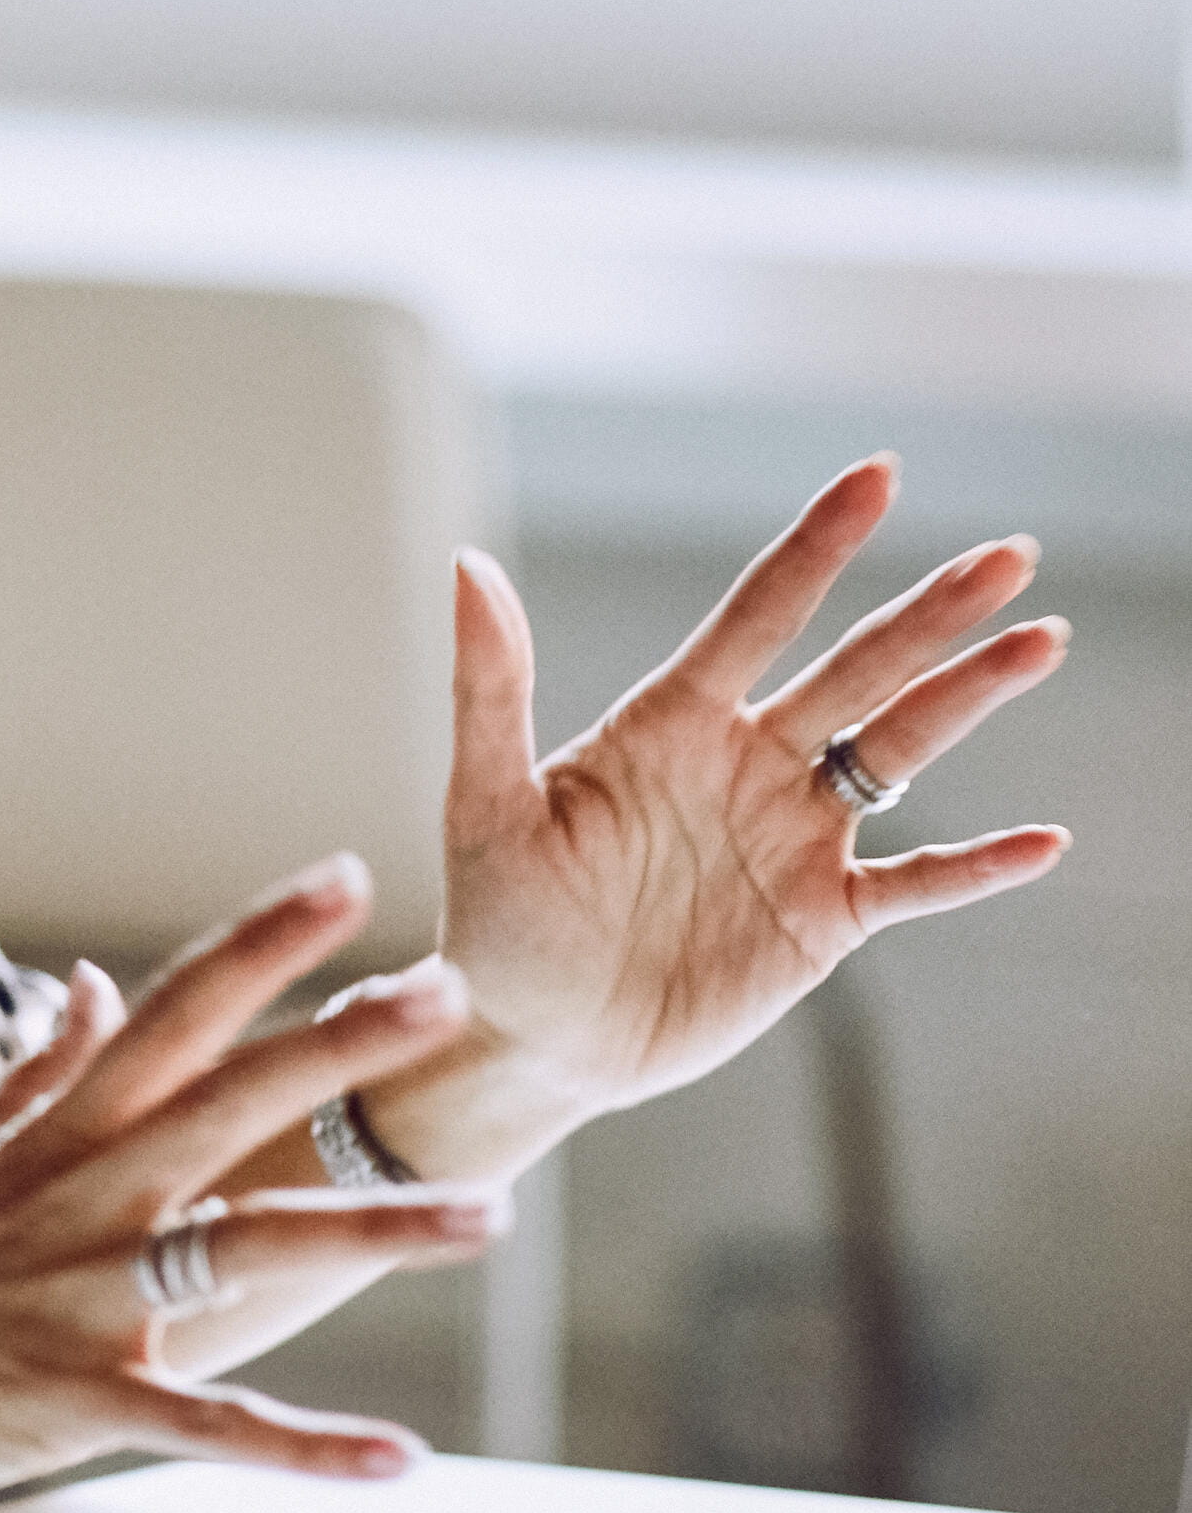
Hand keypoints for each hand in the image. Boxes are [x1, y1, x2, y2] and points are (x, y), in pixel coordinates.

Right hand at [0, 859, 504, 1512]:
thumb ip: (39, 1073)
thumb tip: (92, 980)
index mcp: (57, 1136)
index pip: (170, 1015)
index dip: (259, 945)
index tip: (346, 880)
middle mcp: (78, 1199)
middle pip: (225, 1100)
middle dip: (337, 1045)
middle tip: (443, 994)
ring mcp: (78, 1296)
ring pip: (242, 1245)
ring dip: (370, 1235)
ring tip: (486, 1218)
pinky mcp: (73, 1398)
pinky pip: (206, 1421)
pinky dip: (302, 1444)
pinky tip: (397, 1455)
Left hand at [413, 462, 1070, 1161]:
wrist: (530, 1035)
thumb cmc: (496, 916)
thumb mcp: (483, 799)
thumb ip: (490, 685)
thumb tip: (469, 566)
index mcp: (669, 722)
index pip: (758, 614)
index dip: (818, 547)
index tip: (877, 476)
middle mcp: (744, 763)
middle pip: (856, 670)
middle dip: (932, 613)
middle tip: (1011, 554)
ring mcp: (791, 838)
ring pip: (898, 751)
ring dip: (970, 699)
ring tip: (1040, 640)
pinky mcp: (818, 919)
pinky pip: (915, 883)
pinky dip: (977, 864)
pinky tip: (1044, 841)